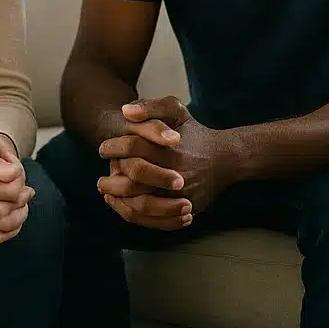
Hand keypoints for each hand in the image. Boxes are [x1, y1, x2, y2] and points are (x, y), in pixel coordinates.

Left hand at [97, 97, 237, 228]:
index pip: (134, 148)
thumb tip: (125, 111)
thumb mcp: (178, 111)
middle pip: (135, 181)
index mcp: (171, 148)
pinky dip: (136, 216)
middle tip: (101, 181)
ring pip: (142, 206)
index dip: (113, 148)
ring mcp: (182, 195)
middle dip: (112, 181)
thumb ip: (152, 107)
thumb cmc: (195, 134)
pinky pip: (156, 221)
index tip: (103, 149)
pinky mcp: (187, 210)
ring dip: (120, 203)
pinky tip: (124, 207)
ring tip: (108, 195)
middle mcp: (177, 173)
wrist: (227, 158)